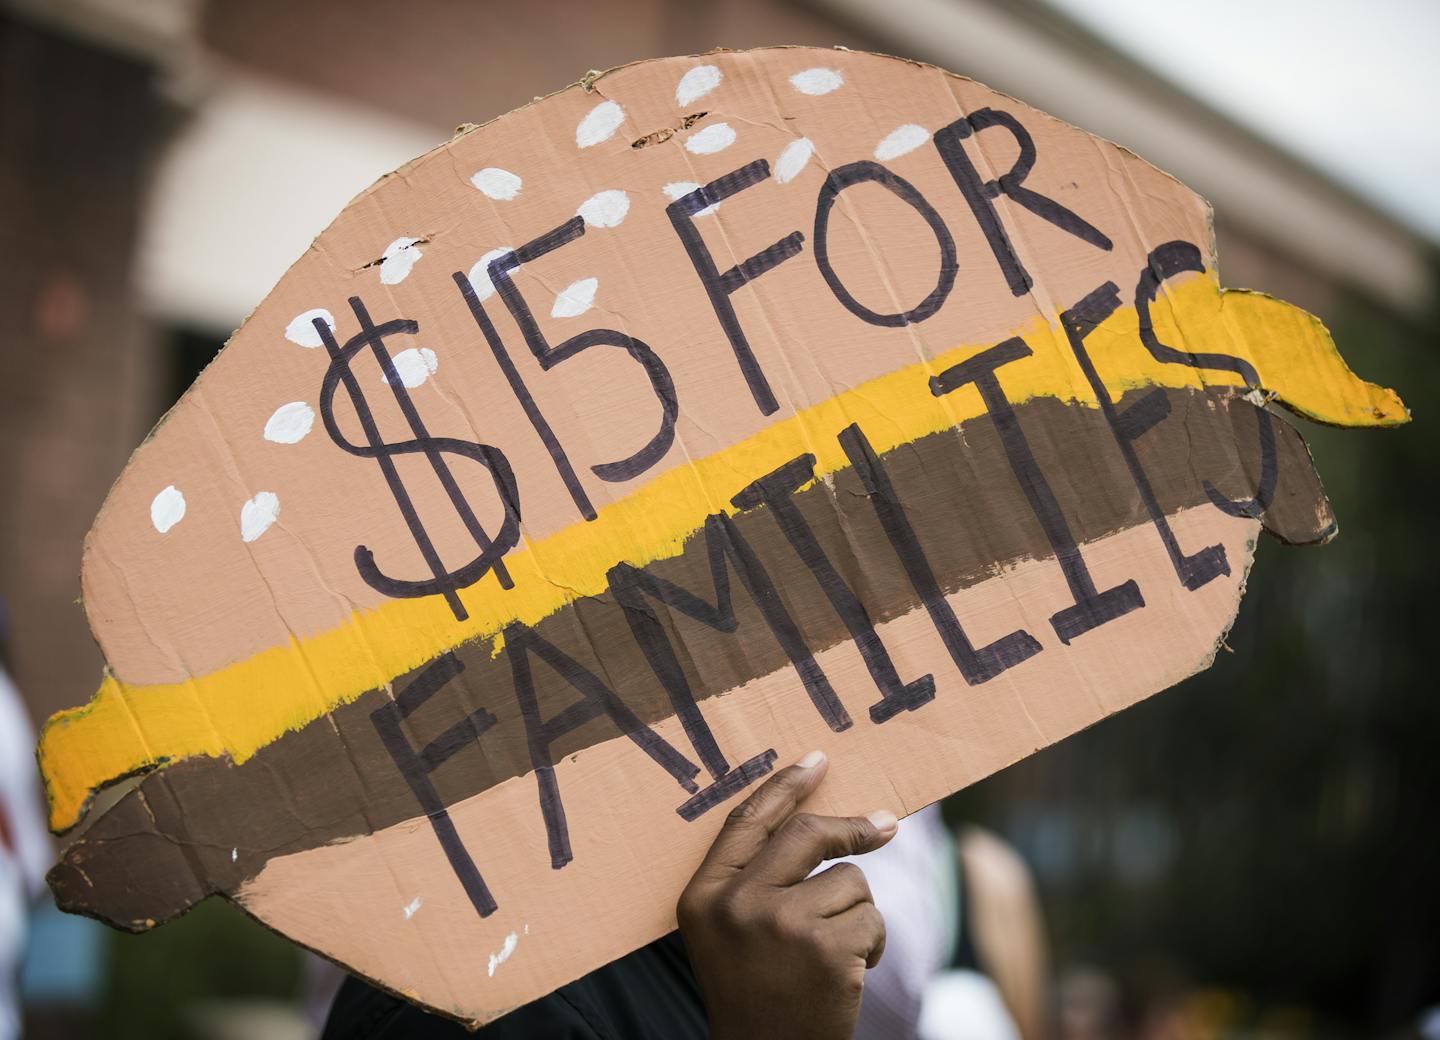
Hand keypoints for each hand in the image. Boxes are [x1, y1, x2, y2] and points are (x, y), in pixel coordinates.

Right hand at [676, 750, 896, 1039]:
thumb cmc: (752, 990)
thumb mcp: (726, 930)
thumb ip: (752, 877)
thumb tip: (818, 818)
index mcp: (704, 894)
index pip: (748, 821)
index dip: (785, 785)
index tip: (817, 759)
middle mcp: (737, 903)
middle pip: (807, 834)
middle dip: (853, 827)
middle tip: (885, 825)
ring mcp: (782, 925)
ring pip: (850, 881)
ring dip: (856, 913)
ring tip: (835, 951)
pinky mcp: (827, 950)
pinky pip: (871, 918)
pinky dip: (873, 944)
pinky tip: (847, 974)